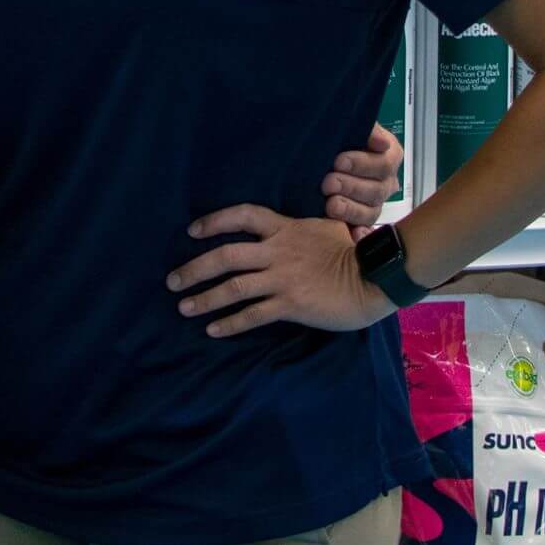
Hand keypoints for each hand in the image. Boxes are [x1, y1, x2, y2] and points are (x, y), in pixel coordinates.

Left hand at [165, 204, 393, 337]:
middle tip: (171, 280)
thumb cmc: (351, 249)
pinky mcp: (291, 305)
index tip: (192, 231)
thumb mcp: (321, 226)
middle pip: (226, 255)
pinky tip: (213, 329)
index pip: (241, 215)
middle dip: (194, 268)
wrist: (374, 278)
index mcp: (284, 227)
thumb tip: (280, 229)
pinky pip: (253, 314)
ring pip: (234, 287)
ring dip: (204, 297)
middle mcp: (277, 251)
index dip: (214, 221)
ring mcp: (282, 279)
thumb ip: (295, 227)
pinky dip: (230, 322)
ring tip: (183, 306)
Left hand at [321, 123, 403, 240]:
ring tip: (330, 205)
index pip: (383, 163)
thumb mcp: (349, 125)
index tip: (338, 160)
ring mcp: (375, 203)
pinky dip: (360, 234)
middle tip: (327, 182)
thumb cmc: (337, 137)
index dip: (362, 163)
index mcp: (388, 155)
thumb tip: (381, 142)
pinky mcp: (361, 220)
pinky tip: (352, 236)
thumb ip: (365, 128)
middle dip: (350, 186)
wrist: (319, 152)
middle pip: (376, 189)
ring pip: (370, 212)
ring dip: (350, 209)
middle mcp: (385, 181)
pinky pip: (365, 231)